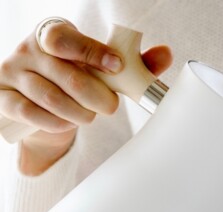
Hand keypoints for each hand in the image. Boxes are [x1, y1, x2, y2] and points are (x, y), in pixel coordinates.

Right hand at [0, 20, 172, 173]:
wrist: (43, 111)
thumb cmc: (76, 84)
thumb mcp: (102, 72)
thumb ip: (133, 64)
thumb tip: (165, 54)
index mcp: (53, 34)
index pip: (67, 39)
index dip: (93, 53)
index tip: (117, 66)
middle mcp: (29, 49)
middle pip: (66, 75)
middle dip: (96, 97)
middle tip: (110, 107)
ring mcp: (14, 72)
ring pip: (51, 98)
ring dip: (78, 114)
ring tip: (88, 117)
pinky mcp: (4, 97)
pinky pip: (30, 113)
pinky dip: (55, 123)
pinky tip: (66, 124)